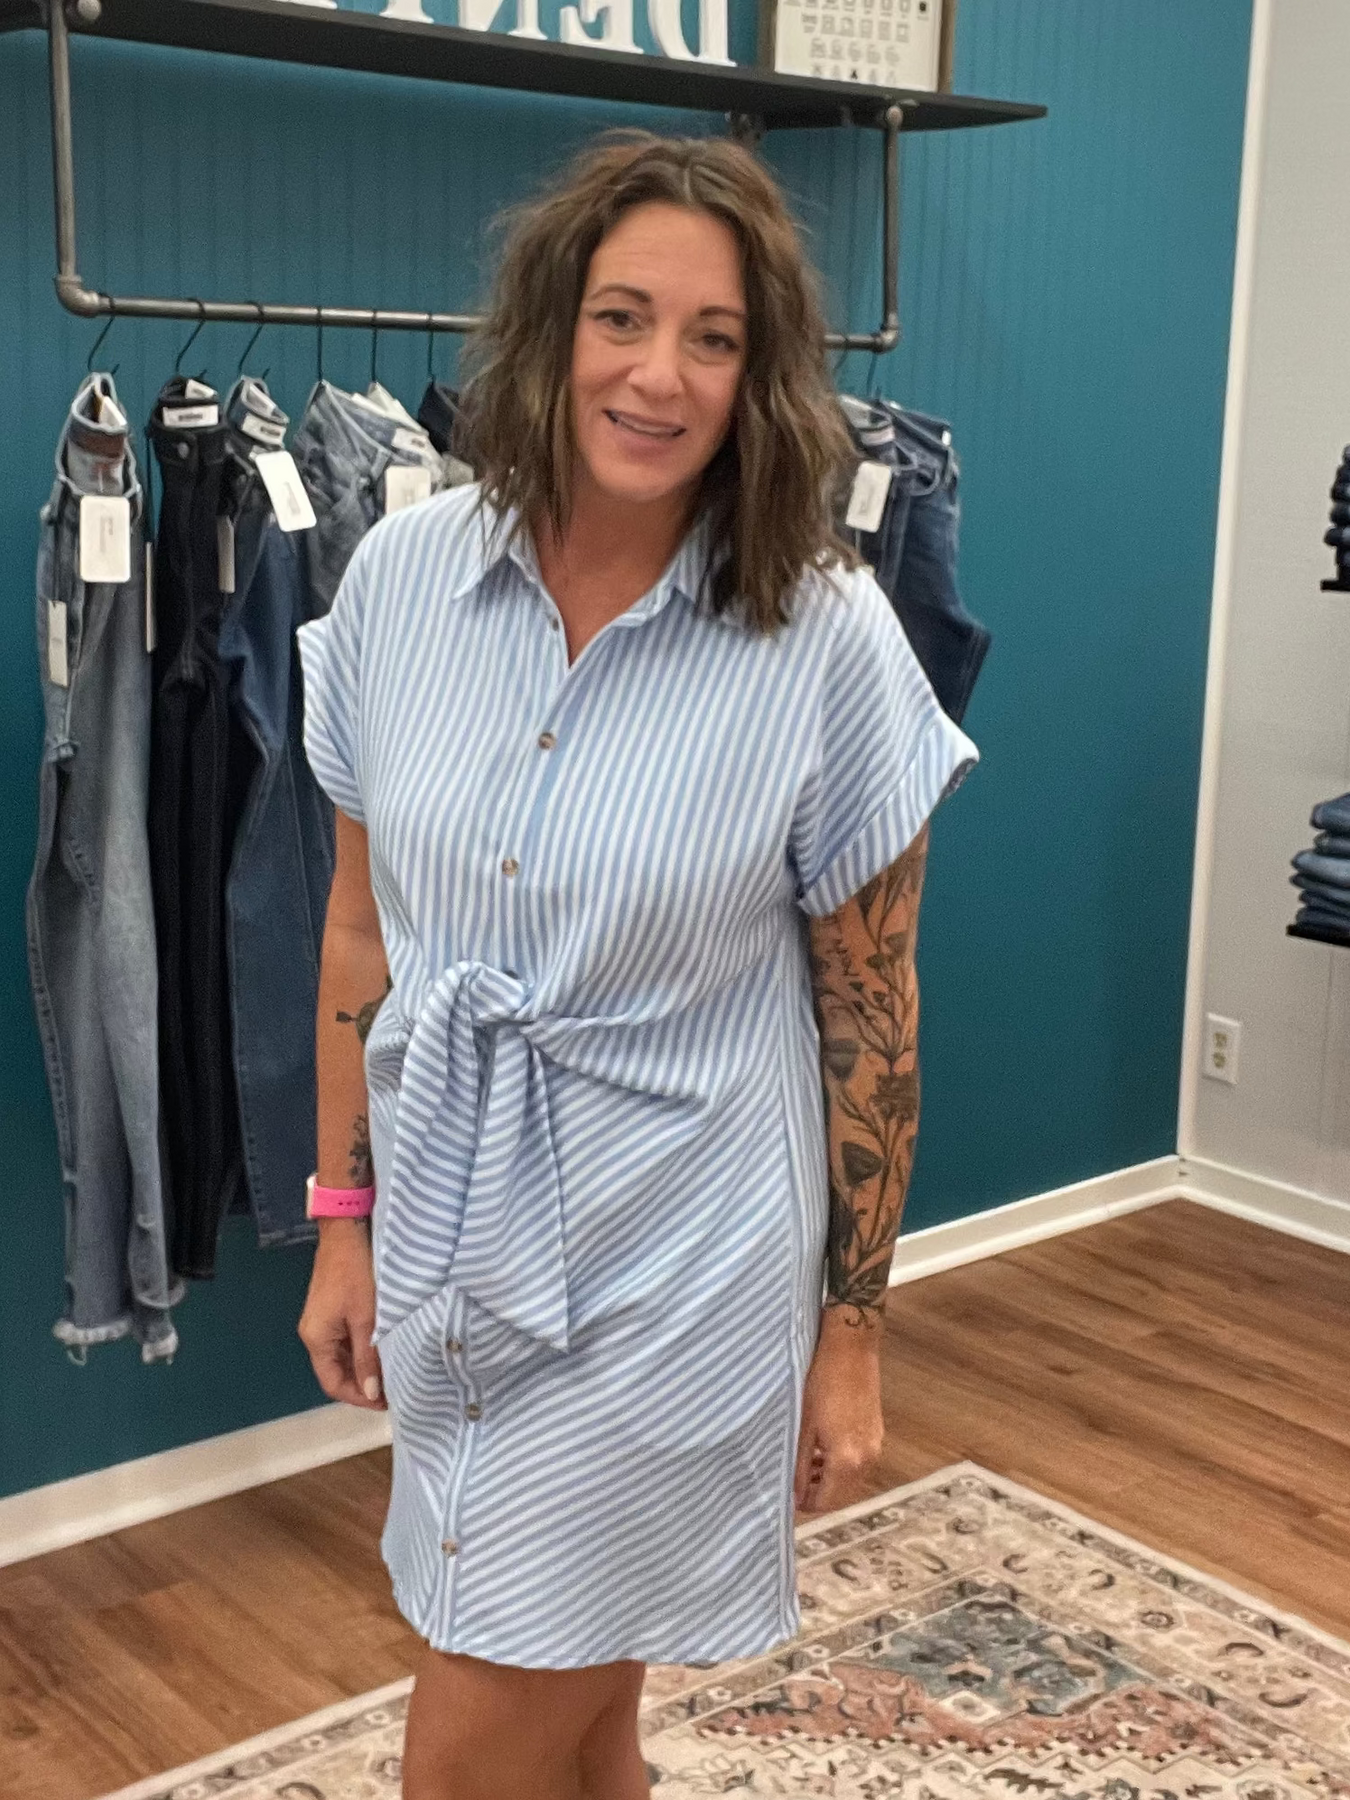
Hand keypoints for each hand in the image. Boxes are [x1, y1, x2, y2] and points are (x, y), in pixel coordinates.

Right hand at [298, 1219, 385, 1409]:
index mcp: (316, 1339)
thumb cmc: (356, 1274)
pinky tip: (383, 1349)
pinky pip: (346, 1339)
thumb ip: (367, 1357)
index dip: (358, 1397)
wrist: (347, 1231)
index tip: (386, 1402)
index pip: (332, 1383)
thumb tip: (372, 1392)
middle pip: (336, 1371)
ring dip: (364, 1367)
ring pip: (342, 1356)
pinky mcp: (333, 1308)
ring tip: (393, 1373)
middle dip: (363, 1384)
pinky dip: (363, 1349)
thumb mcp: (366, 1318)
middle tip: (395, 1389)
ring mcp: (323, 1320)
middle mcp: (314, 1333)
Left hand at [793, 1316, 884, 1514]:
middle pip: (842, 1495)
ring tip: (805, 1466)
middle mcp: (867, 1459)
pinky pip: (859, 1463)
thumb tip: (793, 1496)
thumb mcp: (803, 1426)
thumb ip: (799, 1465)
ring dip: (830, 1480)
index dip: (805, 1505)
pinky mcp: (877, 1433)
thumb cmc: (821, 1381)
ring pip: (852, 1480)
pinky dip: (842, 1465)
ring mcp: (875, 1446)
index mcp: (847, 1460)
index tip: (787, 1497)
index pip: (826, 1502)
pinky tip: (823, 1450)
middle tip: (794, 1483)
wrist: (851, 1348)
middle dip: (818, 1494)